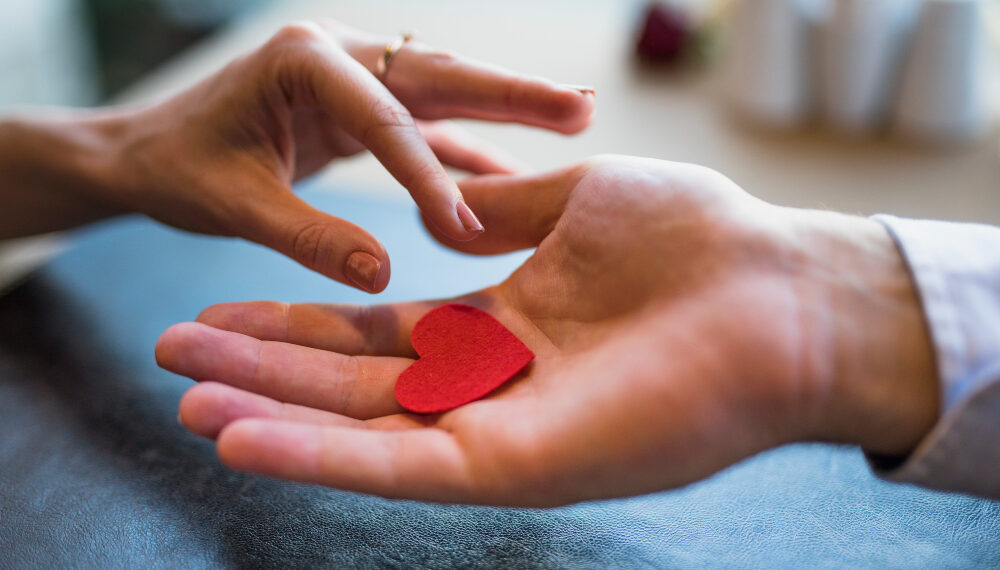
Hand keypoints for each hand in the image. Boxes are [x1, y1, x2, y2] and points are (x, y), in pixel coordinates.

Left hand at [0, 20, 592, 290]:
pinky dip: (468, 147)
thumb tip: (382, 274)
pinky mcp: (360, 108)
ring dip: (507, 107)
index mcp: (303, 61)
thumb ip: (306, 235)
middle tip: (581, 107)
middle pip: (440, 76)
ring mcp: (354, 77)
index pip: (386, 122)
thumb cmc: (179, 169)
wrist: (149, 150)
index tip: (470, 230)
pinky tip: (515, 167)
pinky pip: (425, 127)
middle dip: (512, 92)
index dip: (431, 177)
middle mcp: (338, 55)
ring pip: (444, 94)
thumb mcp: (232, 204)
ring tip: (575, 116)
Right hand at [155, 155, 939, 505]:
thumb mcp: (576, 200)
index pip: (377, 325)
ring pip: (361, 428)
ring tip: (185, 399)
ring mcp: (498, 427)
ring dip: (269, 415)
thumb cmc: (695, 236)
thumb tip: (447, 204)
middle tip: (173, 357)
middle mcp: (490, 381)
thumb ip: (503, 210)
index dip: (300, 317)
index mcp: (501, 320)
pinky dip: (319, 456)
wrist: (776, 287)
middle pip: (351, 380)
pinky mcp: (515, 464)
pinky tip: (243, 440)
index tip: (226, 303)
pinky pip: (401, 465)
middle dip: (261, 368)